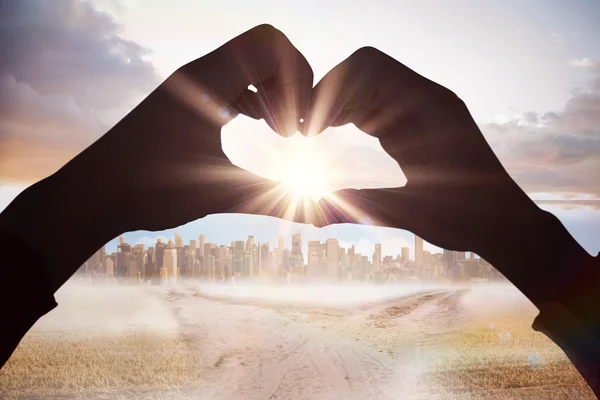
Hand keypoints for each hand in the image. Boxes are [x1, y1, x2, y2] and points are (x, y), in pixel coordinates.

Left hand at [0, 25, 317, 287]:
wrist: (93, 193)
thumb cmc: (148, 191)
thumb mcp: (219, 194)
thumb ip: (277, 199)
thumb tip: (327, 221)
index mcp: (207, 82)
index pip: (270, 45)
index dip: (298, 80)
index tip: (297, 129)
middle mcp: (199, 73)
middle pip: (266, 47)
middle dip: (292, 84)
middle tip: (293, 131)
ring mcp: (192, 83)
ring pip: (250, 62)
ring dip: (274, 90)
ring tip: (283, 132)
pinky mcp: (188, 97)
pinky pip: (234, 78)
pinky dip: (256, 95)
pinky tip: (262, 125)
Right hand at [308, 47, 545, 258]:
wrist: (501, 222)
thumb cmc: (464, 219)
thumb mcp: (404, 212)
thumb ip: (354, 206)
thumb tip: (308, 210)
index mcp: (428, 108)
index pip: (368, 69)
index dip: (331, 90)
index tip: (311, 127)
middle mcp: (426, 98)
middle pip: (364, 70)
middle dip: (330, 94)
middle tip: (307, 129)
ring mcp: (422, 108)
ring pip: (368, 84)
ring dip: (339, 103)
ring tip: (315, 132)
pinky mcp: (417, 121)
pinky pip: (378, 102)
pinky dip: (352, 113)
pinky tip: (335, 132)